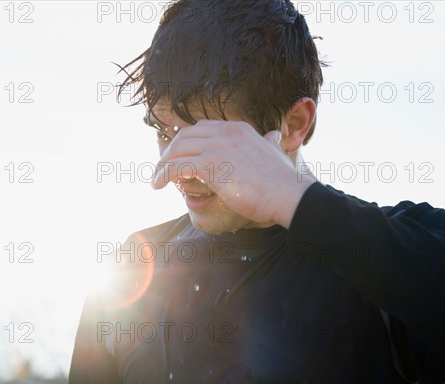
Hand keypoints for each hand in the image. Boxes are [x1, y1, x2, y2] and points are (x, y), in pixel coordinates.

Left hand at [151, 120, 315, 228]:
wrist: (288, 194)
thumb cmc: (282, 181)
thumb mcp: (275, 152)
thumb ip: (269, 143)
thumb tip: (273, 137)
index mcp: (237, 128)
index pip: (201, 128)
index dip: (185, 141)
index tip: (178, 155)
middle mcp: (225, 132)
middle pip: (185, 136)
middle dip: (170, 151)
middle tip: (162, 166)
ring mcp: (217, 146)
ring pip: (177, 151)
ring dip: (162, 164)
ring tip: (156, 178)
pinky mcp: (210, 164)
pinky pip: (176, 167)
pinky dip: (162, 175)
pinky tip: (157, 185)